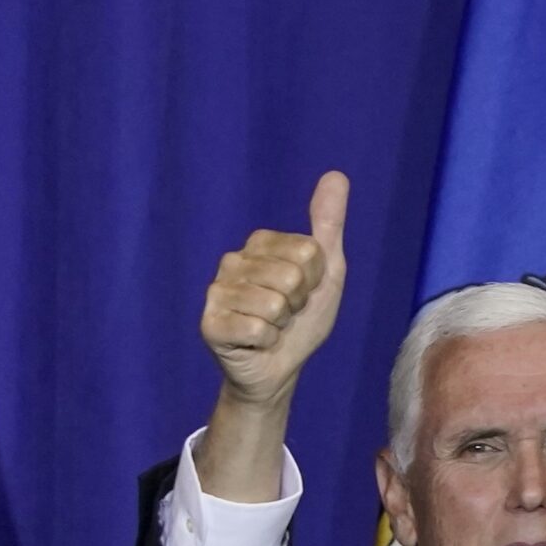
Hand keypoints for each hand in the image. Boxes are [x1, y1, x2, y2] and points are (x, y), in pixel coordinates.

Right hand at [201, 170, 348, 407]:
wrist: (277, 370)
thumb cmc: (300, 322)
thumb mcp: (326, 273)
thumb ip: (328, 226)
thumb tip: (336, 175)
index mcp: (260, 242)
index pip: (309, 251)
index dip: (315, 281)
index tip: (303, 295)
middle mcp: (233, 259)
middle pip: (292, 277)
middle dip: (297, 305)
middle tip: (285, 315)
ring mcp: (217, 290)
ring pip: (274, 305)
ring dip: (281, 326)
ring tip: (270, 328)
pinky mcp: (209, 323)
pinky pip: (256, 329)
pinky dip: (265, 343)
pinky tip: (254, 343)